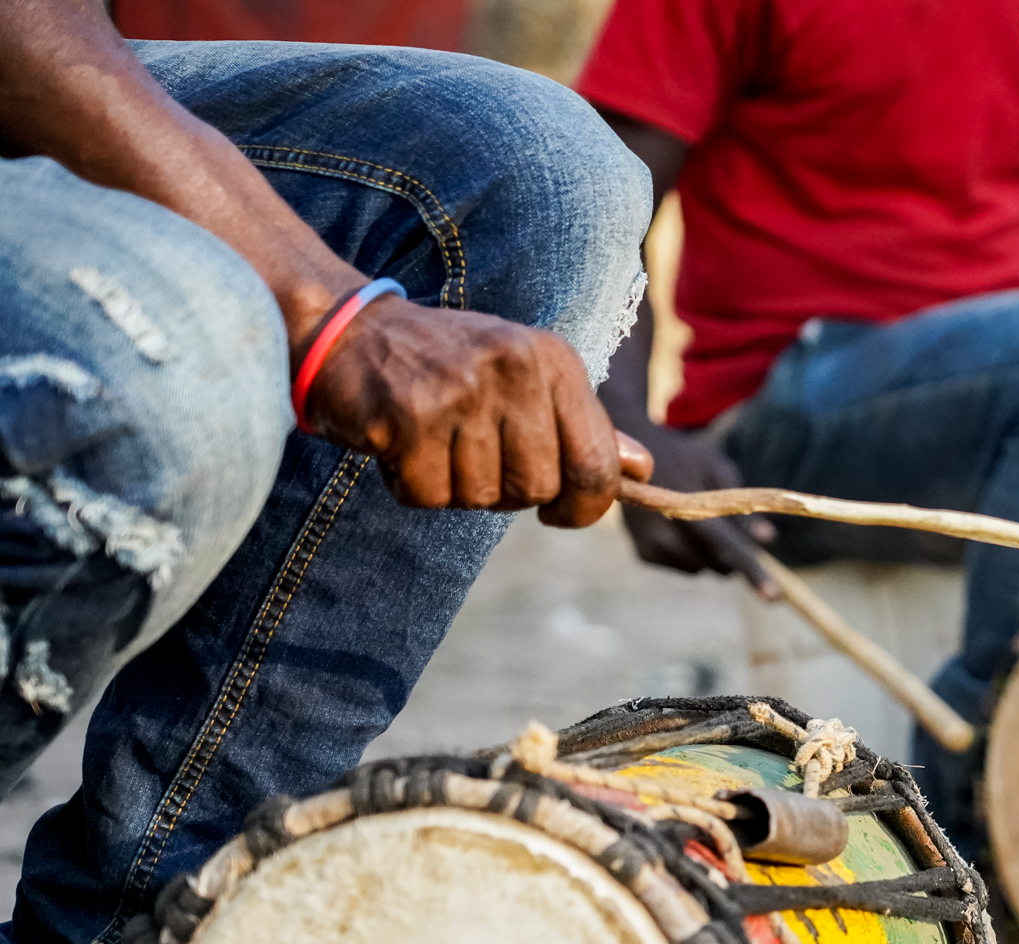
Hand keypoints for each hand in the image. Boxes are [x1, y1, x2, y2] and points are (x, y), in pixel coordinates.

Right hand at [303, 295, 625, 527]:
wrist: (349, 330)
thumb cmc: (452, 364)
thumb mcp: (528, 378)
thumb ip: (584, 426)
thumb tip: (642, 470)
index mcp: (554, 361)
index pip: (597, 465)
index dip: (586, 508)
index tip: (559, 512)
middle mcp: (513, 371)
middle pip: (537, 490)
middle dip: (506, 491)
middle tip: (473, 453)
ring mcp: (459, 394)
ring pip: (482, 499)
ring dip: (455, 487)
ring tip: (435, 441)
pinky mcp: (407, 420)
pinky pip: (429, 498)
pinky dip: (413, 487)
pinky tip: (403, 448)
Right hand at [618, 422, 778, 591]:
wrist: (631, 457)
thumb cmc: (683, 458)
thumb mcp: (717, 469)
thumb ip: (741, 506)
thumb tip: (767, 540)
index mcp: (685, 509)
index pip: (726, 547)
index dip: (752, 571)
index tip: (775, 596)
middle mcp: (664, 535)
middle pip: (718, 565)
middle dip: (734, 553)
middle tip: (732, 525)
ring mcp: (651, 548)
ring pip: (702, 568)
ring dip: (711, 552)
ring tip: (699, 518)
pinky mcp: (644, 556)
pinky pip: (684, 565)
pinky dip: (691, 551)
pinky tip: (679, 525)